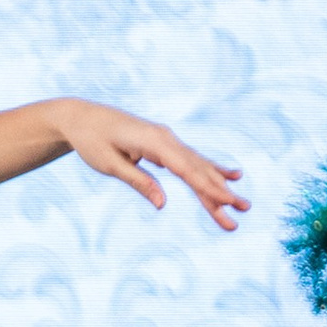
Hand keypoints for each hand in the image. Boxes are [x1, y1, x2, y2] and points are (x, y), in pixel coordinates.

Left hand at [54, 100, 247, 230]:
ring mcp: (167, 140)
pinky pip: (190, 161)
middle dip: (221, 191)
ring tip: (242, 204)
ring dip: (220, 186)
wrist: (82, 117)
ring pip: (198, 167)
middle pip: (198, 170)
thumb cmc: (92, 140)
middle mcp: (166, 138)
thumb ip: (138, 182)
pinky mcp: (164, 145)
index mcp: (154, 141)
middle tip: (244, 209)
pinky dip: (209, 170)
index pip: (186, 169)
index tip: (228, 202)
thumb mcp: (110, 164)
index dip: (208, 188)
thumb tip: (162, 204)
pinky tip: (230, 176)